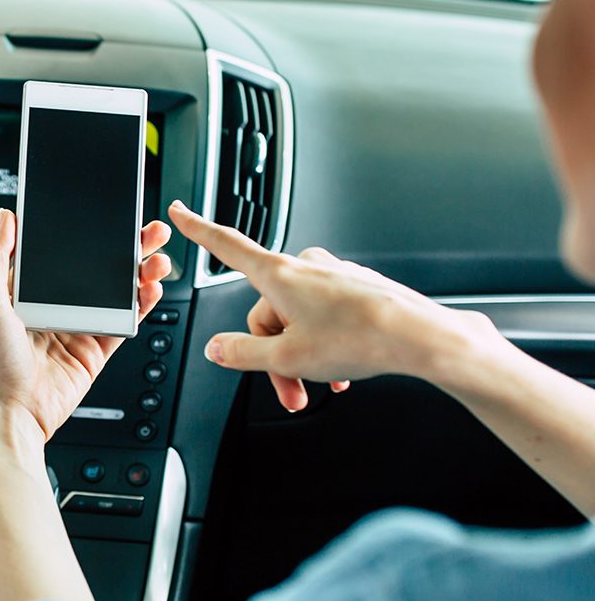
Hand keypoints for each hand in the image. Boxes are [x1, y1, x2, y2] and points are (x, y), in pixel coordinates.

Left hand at [0, 209, 171, 440]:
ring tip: (156, 260)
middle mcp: (54, 305)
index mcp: (28, 290)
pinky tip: (150, 289)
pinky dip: (142, 304)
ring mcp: (78, 326)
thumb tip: (6, 218)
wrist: (13, 409)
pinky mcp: (96, 348)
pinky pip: (124, 321)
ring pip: (118, 291)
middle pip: (98, 268)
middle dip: (127, 248)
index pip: (64, 252)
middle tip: (148, 232)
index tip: (107, 217)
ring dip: (140, 273)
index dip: (88, 233)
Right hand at [167, 200, 482, 410]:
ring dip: (302, 356)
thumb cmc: (362, 338)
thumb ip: (243, 352)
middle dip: (274, 352)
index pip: (225, 246)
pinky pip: (326, 319)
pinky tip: (341, 372)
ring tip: (320, 385)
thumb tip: (218, 347)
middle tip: (289, 388)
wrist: (421, 337)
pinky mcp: (358, 289)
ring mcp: (334, 276)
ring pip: (298, 319)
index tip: (179, 213)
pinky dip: (326, 346)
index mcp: (279, 275)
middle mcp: (306, 267)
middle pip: (266, 310)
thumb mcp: (287, 357)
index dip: (198, 230)